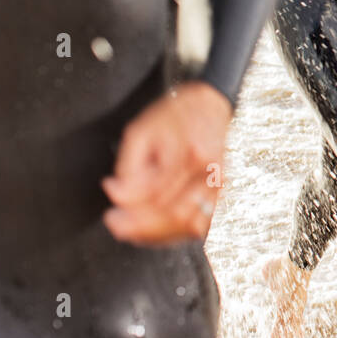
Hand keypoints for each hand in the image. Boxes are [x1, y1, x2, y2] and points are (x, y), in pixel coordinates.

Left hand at [102, 81, 230, 245]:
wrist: (210, 103)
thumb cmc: (175, 113)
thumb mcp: (141, 132)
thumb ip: (129, 168)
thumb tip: (117, 196)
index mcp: (193, 153)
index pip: (157, 198)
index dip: (131, 213)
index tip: (111, 216)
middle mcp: (213, 172)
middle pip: (175, 216)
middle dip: (142, 228)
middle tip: (118, 226)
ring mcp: (222, 183)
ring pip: (190, 225)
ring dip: (160, 234)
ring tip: (135, 231)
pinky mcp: (225, 191)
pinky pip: (203, 223)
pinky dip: (179, 231)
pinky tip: (159, 229)